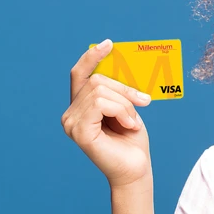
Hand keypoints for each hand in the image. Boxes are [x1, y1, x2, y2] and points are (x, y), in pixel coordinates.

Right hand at [61, 40, 153, 187]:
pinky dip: (121, 111)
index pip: (80, 74)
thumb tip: (119, 65)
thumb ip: (117, 91)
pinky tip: (129, 125)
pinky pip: (101, 103)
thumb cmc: (131, 141)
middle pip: (96, 80)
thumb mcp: (126, 108)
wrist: (136, 170)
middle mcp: (70, 114)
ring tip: (132, 122)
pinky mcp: (78, 131)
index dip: (92, 57)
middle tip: (143, 103)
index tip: (109, 44)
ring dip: (125, 104)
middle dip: (124, 89)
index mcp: (80, 107)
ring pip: (101, 91)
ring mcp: (71, 123)